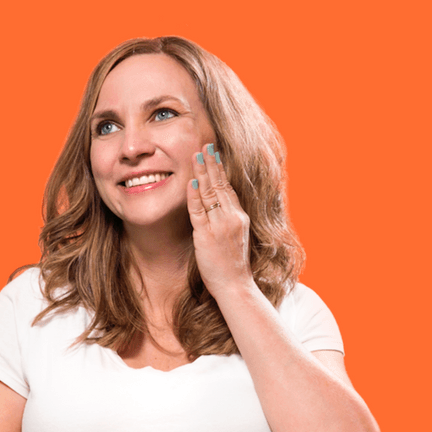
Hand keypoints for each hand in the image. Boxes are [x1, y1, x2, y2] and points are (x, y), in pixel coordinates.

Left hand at [187, 144, 254, 298]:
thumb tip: (218, 211)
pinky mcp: (207, 236)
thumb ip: (228, 223)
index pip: (229, 189)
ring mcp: (220, 226)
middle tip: (205, 145)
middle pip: (220, 185)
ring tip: (196, 155)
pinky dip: (194, 196)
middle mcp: (232, 218)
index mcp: (240, 218)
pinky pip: (199, 212)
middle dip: (212, 164)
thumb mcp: (236, 239)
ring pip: (210, 194)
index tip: (215, 155)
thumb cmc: (234, 267)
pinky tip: (190, 182)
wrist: (236, 286)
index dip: (221, 170)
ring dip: (202, 173)